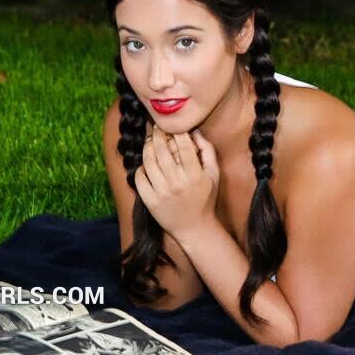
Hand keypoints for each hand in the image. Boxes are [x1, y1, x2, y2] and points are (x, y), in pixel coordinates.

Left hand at [135, 125, 220, 239]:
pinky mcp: (150, 201)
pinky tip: (146, 164)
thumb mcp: (214, 174)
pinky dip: (141, 167)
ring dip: (148, 147)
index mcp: (194, 174)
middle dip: (158, 134)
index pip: (183, 144)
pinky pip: (140, 178)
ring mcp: (162, 192)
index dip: (176, 131)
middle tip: (156, 127)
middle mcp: (177, 182)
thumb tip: (194, 131)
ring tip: (150, 141)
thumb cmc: (206, 199)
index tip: (173, 125)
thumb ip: (207, 150)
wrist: (195, 229)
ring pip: (148, 161)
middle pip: (162, 149)